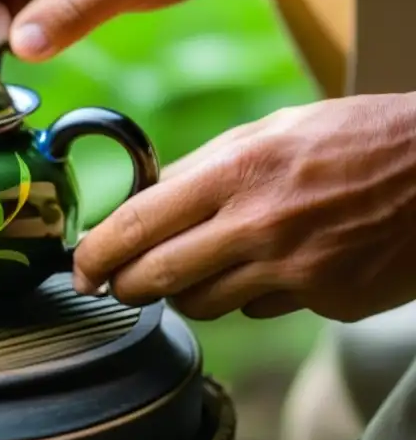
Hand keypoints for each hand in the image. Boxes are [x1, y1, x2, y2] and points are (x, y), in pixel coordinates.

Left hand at [73, 94, 415, 322]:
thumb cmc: (360, 139)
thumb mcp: (273, 129)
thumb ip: (206, 166)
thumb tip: (150, 196)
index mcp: (238, 171)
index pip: (138, 224)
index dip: (97, 253)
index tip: (80, 268)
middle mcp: (259, 226)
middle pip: (158, 278)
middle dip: (124, 286)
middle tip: (112, 285)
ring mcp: (295, 271)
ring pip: (203, 306)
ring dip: (183, 293)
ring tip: (194, 268)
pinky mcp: (327, 301)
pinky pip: (261, 310)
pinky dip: (251, 295)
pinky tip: (273, 266)